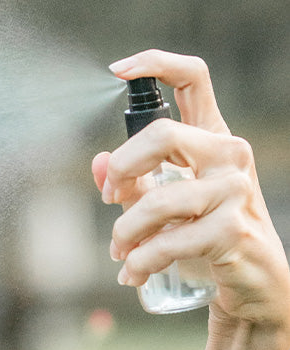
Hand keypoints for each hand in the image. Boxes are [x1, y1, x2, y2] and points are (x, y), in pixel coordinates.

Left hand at [92, 49, 289, 334]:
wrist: (252, 285)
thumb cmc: (205, 238)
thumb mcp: (164, 206)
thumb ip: (132, 183)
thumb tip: (97, 163)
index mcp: (212, 137)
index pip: (193, 79)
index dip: (155, 64)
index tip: (116, 70)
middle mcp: (229, 154)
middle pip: (162, 135)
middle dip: (121, 169)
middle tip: (107, 198)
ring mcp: (235, 190)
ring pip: (157, 200)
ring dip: (125, 232)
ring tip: (119, 253)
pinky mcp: (233, 229)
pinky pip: (167, 242)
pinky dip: (140, 261)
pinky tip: (134, 274)